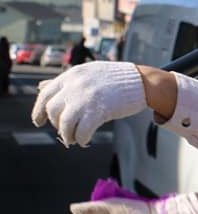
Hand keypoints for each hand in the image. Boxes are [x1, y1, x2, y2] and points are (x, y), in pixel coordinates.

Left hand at [31, 61, 146, 146]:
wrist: (143, 81)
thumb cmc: (116, 79)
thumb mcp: (88, 73)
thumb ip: (66, 81)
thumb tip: (41, 87)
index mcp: (72, 75)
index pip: (45, 94)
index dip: (38, 110)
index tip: (38, 122)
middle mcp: (76, 85)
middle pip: (53, 110)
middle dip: (57, 124)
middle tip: (66, 131)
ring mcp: (86, 97)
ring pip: (64, 123)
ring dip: (67, 135)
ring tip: (74, 139)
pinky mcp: (99, 110)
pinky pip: (82, 131)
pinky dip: (81, 139)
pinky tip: (85, 140)